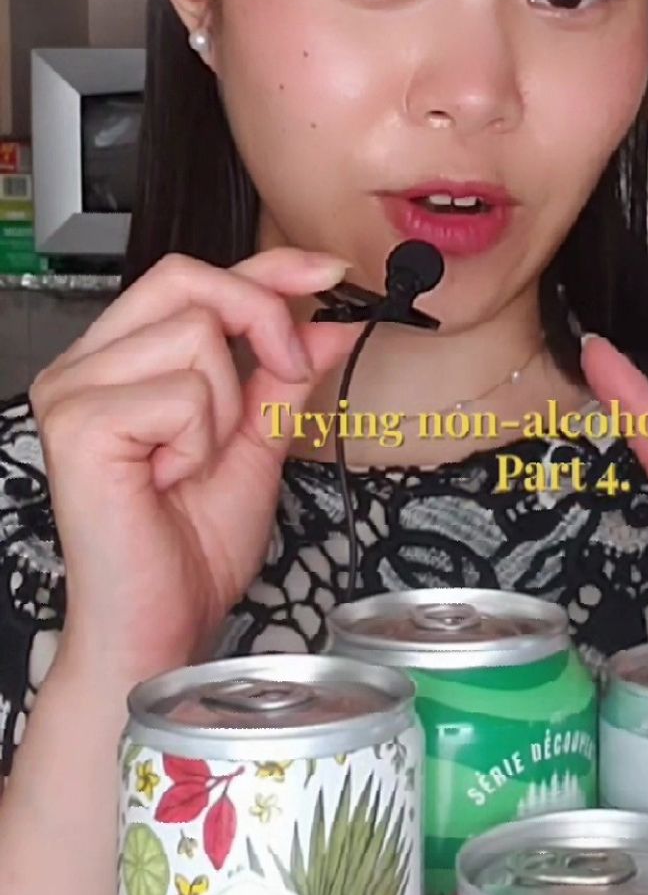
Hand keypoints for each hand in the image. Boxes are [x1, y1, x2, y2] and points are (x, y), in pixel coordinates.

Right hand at [30, 248, 361, 689]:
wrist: (157, 627)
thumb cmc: (188, 551)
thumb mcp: (256, 447)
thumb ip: (282, 380)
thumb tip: (326, 323)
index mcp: (117, 361)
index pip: (191, 279)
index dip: (266, 266)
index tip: (328, 272)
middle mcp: (84, 365)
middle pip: (189, 282)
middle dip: (258, 322)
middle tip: (280, 378)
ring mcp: (73, 390)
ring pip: (197, 336)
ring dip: (223, 409)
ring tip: (191, 465)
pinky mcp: (79, 423)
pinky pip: (184, 393)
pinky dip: (200, 440)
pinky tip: (168, 480)